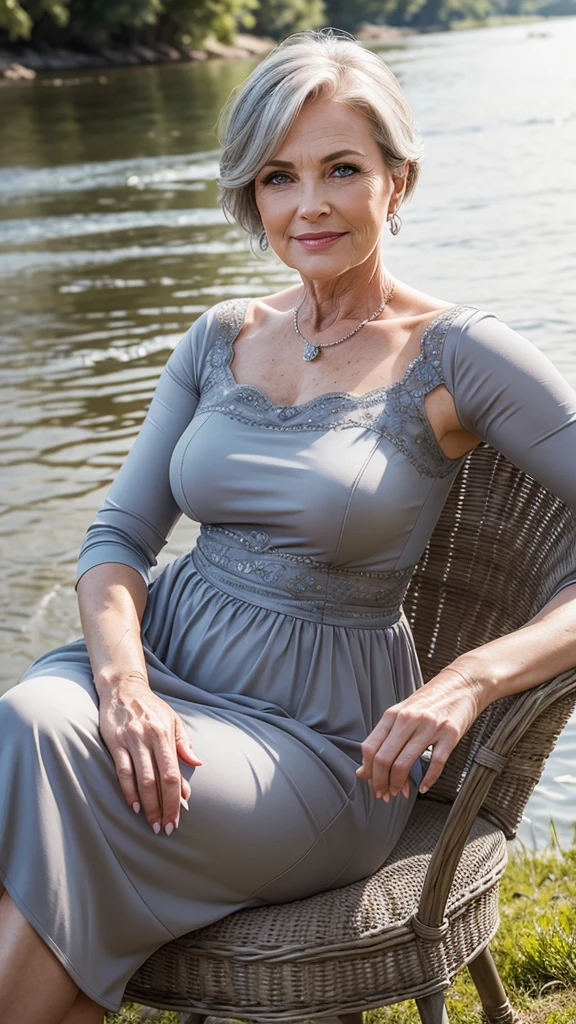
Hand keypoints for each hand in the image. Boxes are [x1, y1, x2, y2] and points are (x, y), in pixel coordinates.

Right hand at [98, 677, 201, 834]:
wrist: (122, 687)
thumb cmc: (151, 707)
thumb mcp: (173, 720)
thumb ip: (183, 743)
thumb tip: (196, 764)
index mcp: (165, 734)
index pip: (173, 773)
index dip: (177, 798)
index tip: (179, 817)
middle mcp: (148, 738)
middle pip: (158, 780)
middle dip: (163, 807)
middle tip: (166, 828)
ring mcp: (130, 741)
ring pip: (140, 779)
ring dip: (147, 805)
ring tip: (152, 823)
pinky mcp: (113, 742)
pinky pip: (121, 771)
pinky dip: (128, 790)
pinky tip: (133, 805)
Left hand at [356, 667, 483, 800]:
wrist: (463, 683)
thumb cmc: (431, 701)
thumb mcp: (403, 713)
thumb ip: (384, 738)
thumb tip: (364, 770)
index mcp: (393, 714)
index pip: (370, 748)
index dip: (368, 772)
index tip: (372, 784)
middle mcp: (408, 719)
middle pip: (384, 758)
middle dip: (381, 783)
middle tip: (385, 794)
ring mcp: (429, 726)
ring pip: (404, 763)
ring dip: (399, 784)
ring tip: (400, 793)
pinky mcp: (450, 734)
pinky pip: (435, 763)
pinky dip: (428, 780)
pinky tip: (424, 787)